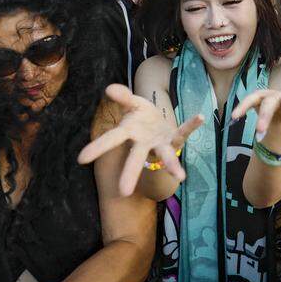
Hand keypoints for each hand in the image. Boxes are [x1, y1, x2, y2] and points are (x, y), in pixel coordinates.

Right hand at [78, 83, 203, 195]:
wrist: (158, 124)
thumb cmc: (141, 117)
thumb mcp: (132, 104)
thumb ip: (123, 97)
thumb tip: (110, 88)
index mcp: (129, 133)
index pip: (111, 140)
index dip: (97, 148)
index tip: (80, 159)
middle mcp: (144, 143)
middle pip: (136, 158)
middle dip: (130, 174)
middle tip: (123, 192)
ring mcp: (161, 143)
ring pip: (166, 156)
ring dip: (172, 165)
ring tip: (181, 177)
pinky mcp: (176, 138)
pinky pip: (184, 131)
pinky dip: (192, 124)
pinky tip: (200, 116)